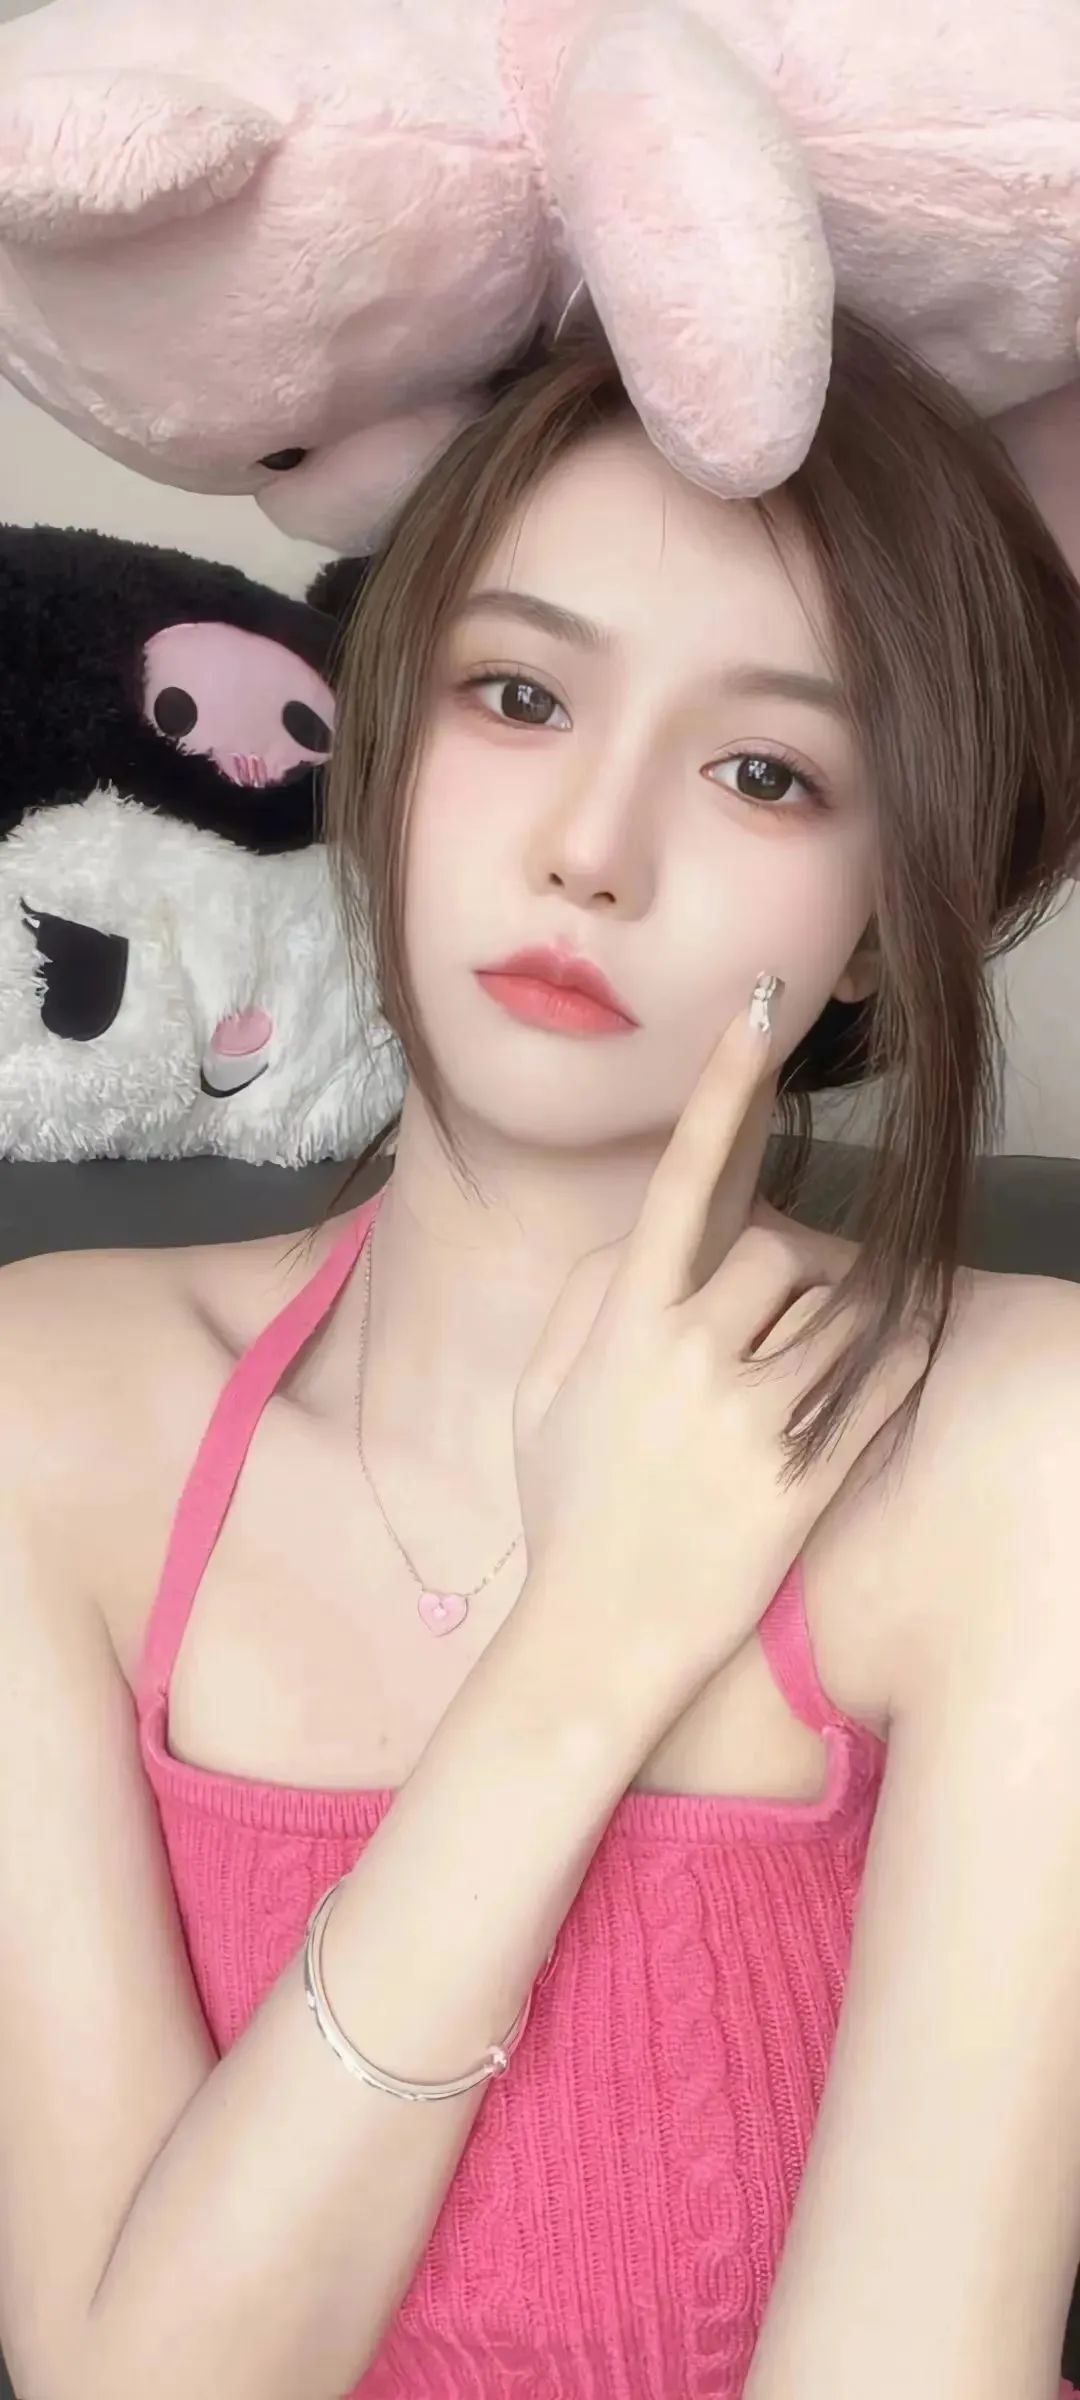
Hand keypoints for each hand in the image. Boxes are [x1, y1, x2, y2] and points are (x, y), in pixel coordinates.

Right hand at [511, 976, 927, 1728]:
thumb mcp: (541, 1394)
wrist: (598, 1637)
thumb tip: (647, 1239)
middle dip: (788, 1266)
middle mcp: (692, 1357)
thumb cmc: (566, 1508)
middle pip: (780, 1248)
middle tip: (775, 1310)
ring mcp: (755, 1418)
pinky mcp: (807, 1475)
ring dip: (835, 1315)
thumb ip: (588, 1299)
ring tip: (799, 1361)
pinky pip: (883, 1379)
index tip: (759, 1010)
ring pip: (838, 1310)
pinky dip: (897, 1354)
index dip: (723, 1086)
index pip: (685, 1178)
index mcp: (625, 1324)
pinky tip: (887, 1356)